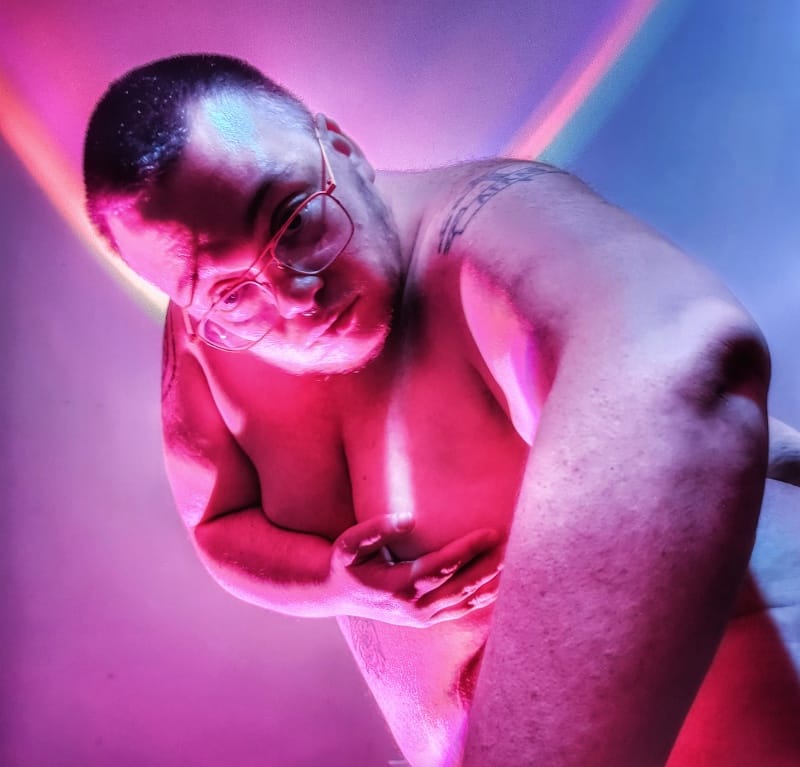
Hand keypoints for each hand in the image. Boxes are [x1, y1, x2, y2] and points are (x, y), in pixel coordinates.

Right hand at [329, 513, 505, 626]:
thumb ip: (375, 529)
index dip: (467, 550)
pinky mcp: (428, 620)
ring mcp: (422, 617)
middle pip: (462, 588)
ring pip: (467, 603)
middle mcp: (414, 607)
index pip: (442, 567)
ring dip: (494, 583)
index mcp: (397, 586)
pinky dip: (485, 598)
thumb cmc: (346, 562)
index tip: (489, 531)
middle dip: (491, 566)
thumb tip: (408, 518)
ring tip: (518, 560)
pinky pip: (463, 610)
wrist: (336, 594)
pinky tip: (502, 582)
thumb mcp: (349, 543)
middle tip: (515, 543)